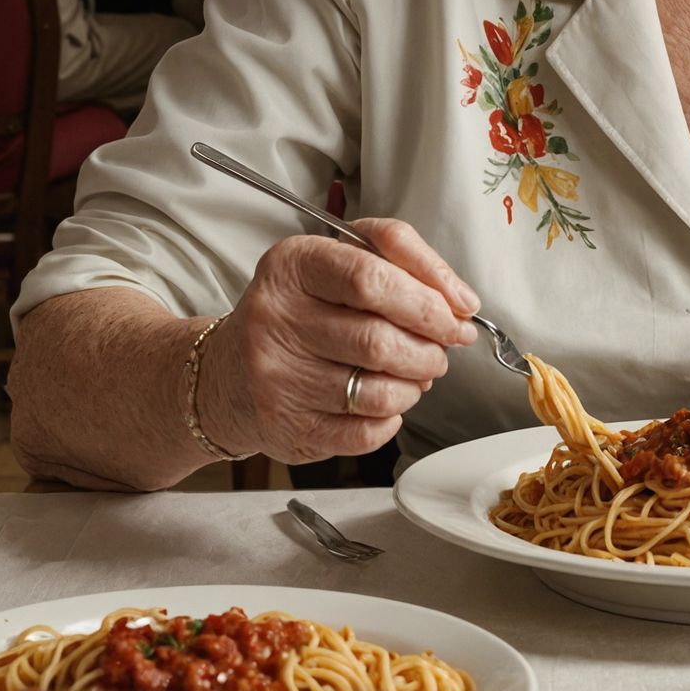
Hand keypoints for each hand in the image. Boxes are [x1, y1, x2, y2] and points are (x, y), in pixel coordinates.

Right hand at [199, 218, 479, 464]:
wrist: (228, 373)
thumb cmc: (300, 308)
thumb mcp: (340, 258)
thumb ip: (402, 259)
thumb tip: (461, 301)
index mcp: (292, 265)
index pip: (371, 276)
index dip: (428, 298)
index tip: (458, 312)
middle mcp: (275, 320)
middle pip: (379, 339)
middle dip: (431, 346)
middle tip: (443, 346)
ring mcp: (277, 379)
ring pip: (377, 391)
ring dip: (417, 383)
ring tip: (419, 371)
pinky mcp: (286, 428)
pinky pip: (364, 432)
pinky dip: (392, 417)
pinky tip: (386, 399)